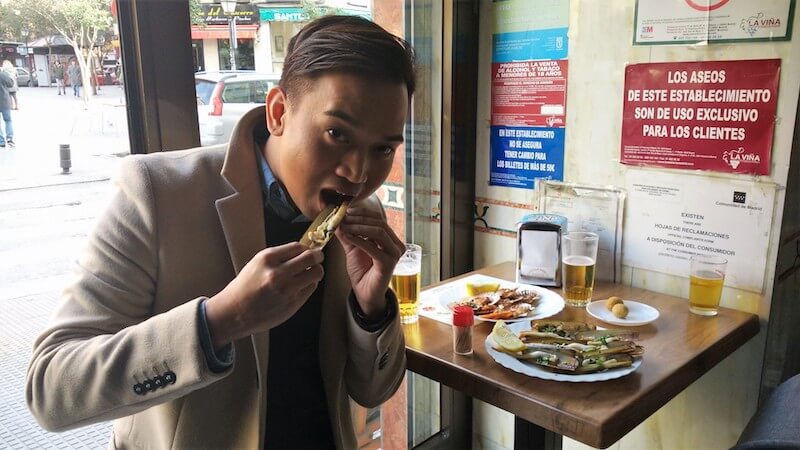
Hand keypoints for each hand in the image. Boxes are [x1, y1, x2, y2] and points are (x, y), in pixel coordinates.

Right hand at [205, 243, 323, 348]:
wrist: (235, 312)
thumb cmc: (244, 288)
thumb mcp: (257, 264)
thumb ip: (279, 257)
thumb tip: (302, 251)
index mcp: (267, 259)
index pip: (298, 247)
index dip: (307, 248)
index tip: (309, 250)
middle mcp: (279, 273)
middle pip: (311, 258)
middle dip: (318, 257)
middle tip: (318, 258)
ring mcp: (287, 289)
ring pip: (316, 273)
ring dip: (316, 271)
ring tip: (311, 272)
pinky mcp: (293, 303)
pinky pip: (311, 288)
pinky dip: (310, 284)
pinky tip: (302, 285)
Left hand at [334, 205, 405, 318]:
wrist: (364, 292)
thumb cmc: (362, 271)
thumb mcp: (352, 248)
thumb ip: (347, 234)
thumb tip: (337, 219)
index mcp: (389, 238)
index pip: (378, 219)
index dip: (362, 213)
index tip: (346, 211)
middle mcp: (395, 244)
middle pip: (379, 223)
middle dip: (359, 219)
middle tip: (343, 218)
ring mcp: (394, 254)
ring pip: (378, 232)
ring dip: (359, 227)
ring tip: (344, 226)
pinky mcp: (389, 264)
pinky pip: (373, 248)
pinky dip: (359, 240)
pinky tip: (348, 237)